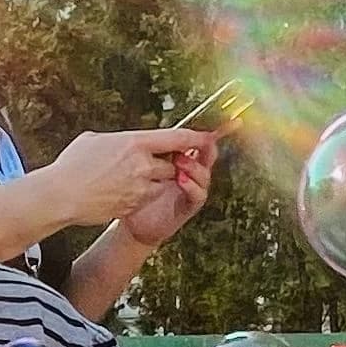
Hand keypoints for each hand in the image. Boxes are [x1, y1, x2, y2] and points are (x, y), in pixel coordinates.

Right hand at [41, 129, 210, 233]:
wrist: (61, 195)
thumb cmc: (72, 166)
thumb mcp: (93, 140)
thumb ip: (117, 140)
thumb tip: (124, 141)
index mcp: (135, 142)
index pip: (177, 138)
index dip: (196, 137)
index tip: (207, 137)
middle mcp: (143, 164)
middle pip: (172, 164)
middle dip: (164, 166)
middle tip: (147, 165)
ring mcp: (140, 186)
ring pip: (161, 184)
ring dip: (152, 182)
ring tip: (126, 180)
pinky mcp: (135, 205)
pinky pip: (146, 199)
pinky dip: (138, 197)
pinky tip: (117, 193)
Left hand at [114, 134, 215, 248]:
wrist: (136, 223)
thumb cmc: (139, 192)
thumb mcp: (144, 167)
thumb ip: (151, 150)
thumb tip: (147, 130)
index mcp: (183, 161)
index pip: (198, 143)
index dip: (205, 133)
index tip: (208, 123)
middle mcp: (191, 175)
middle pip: (208, 156)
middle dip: (206, 146)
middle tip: (197, 139)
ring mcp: (192, 190)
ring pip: (204, 175)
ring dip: (193, 166)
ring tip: (180, 159)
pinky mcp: (189, 207)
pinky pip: (198, 195)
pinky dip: (191, 186)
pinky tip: (181, 179)